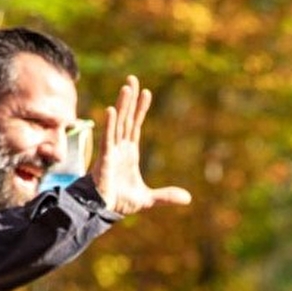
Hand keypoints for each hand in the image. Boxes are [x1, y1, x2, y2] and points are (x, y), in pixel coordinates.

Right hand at [90, 75, 191, 214]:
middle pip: (126, 118)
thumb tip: (188, 199)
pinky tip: (112, 110)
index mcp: (129, 152)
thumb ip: (166, 196)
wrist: (103, 211)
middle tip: (132, 79)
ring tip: (127, 88)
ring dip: (122, 106)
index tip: (146, 93)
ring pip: (118, 123)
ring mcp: (112, 150)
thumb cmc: (120, 202)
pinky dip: (110, 124)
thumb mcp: (148, 199)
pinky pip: (108, 138)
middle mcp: (120, 147)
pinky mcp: (105, 158)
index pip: (135, 125)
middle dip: (130, 99)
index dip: (140, 109)